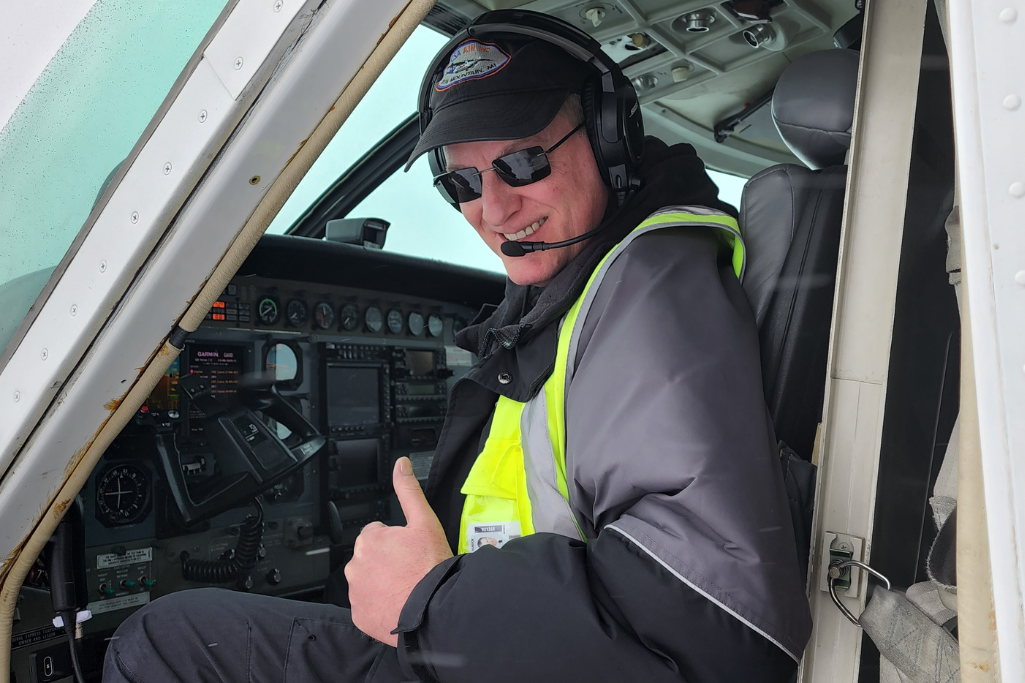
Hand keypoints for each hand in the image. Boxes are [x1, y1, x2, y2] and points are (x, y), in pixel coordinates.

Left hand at [345, 457, 452, 645]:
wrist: (434, 609)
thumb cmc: (429, 566)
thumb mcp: (424, 521)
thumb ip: (409, 491)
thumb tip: (401, 464)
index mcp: (368, 540)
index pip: (378, 535)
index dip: (397, 542)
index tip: (410, 553)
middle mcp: (355, 565)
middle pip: (371, 558)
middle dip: (387, 562)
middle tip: (410, 570)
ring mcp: (355, 593)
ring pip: (368, 582)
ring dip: (382, 583)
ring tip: (406, 588)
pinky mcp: (359, 615)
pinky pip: (367, 606)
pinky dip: (379, 605)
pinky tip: (398, 603)